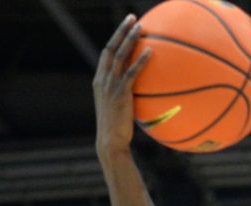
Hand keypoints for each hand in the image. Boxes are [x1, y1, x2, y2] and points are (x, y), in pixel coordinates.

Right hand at [93, 15, 150, 157]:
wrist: (110, 142)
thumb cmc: (117, 129)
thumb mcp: (117, 108)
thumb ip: (125, 95)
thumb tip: (141, 91)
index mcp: (99, 81)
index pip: (106, 54)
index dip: (115, 38)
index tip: (124, 27)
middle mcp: (102, 80)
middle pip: (111, 48)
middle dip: (121, 31)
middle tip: (132, 18)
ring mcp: (110, 86)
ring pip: (120, 56)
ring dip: (130, 39)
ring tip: (141, 27)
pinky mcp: (120, 94)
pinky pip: (132, 73)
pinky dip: (140, 60)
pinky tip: (150, 51)